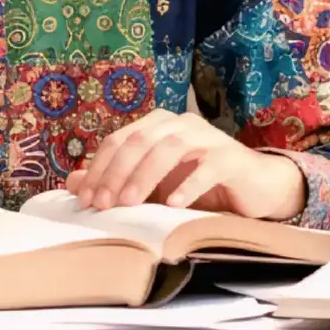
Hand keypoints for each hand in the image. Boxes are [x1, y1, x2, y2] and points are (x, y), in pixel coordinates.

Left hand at [65, 110, 306, 220]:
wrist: (255, 186)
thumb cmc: (199, 183)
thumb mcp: (153, 184)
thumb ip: (116, 180)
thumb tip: (73, 183)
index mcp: (158, 125)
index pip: (118, 140)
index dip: (98, 168)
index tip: (84, 198)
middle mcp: (180, 124)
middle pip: (138, 141)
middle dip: (116, 173)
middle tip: (103, 204)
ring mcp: (207, 138)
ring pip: (168, 148)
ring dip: (145, 177)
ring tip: (131, 204)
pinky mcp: (230, 157)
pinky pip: (206, 167)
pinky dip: (188, 185)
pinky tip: (173, 204)